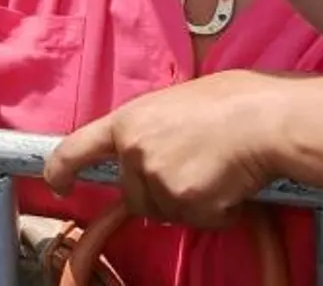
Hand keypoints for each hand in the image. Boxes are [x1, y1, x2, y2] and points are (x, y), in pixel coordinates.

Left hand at [45, 72, 301, 227]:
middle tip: (197, 170)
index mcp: (126, 121)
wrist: (265, 118)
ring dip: (193, 202)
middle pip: (135, 196)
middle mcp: (133, 151)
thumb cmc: (231, 102)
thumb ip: (148, 131)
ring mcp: (157, 177)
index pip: (75, 148)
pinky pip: (201, 220)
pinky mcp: (184, 200)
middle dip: (161, 193)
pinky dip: (219, 211)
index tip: (57, 183)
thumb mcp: (171, 105)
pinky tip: (232, 184)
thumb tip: (146, 155)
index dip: (60, 170)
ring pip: (168, 211)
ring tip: (218, 170)